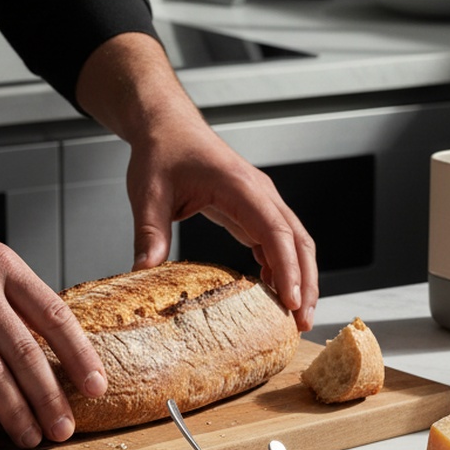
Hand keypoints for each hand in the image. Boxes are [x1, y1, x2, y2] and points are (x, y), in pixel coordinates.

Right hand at [0, 210, 106, 445]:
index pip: (54, 317)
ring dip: (13, 412)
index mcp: (3, 266)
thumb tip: (49, 340)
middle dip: (49, 398)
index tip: (96, 387)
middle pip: (25, 353)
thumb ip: (14, 293)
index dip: (80, 356)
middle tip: (63, 428)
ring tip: (28, 438)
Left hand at [76, 34, 318, 331]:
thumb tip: (144, 272)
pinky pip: (278, 242)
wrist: (166, 127)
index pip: (275, 231)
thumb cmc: (161, 152)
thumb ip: (149, 233)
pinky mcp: (253, 211)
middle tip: (303, 322)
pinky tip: (277, 294)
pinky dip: (283, 268)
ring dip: (301, 278)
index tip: (290, 302)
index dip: (287, 268)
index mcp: (239, 186)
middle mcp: (260, 193)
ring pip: (295, 243)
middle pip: (298, 241)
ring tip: (297, 317)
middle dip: (306, 282)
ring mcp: (260, 202)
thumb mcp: (148, 193)